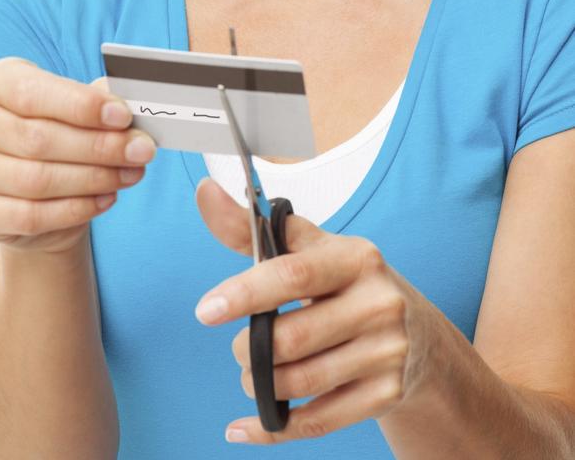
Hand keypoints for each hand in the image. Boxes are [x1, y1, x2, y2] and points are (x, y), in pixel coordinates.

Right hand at [0, 57, 155, 253]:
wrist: (39, 196)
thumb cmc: (63, 143)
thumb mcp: (79, 115)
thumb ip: (99, 107)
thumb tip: (132, 105)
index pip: (32, 92)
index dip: (81, 106)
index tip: (124, 117)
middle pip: (38, 139)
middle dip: (100, 147)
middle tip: (142, 152)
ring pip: (36, 180)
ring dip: (94, 179)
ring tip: (131, 175)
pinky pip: (30, 216)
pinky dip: (76, 210)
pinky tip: (107, 199)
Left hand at [194, 178, 436, 443]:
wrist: (416, 333)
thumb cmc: (346, 285)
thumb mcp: (309, 250)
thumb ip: (252, 229)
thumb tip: (205, 192)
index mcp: (356, 259)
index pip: (291, 275)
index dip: (243, 294)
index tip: (205, 311)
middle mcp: (380, 303)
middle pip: (289, 339)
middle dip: (248, 350)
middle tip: (241, 348)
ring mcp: (388, 352)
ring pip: (299, 382)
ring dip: (259, 385)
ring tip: (256, 374)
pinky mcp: (387, 394)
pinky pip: (317, 422)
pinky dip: (272, 429)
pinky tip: (247, 426)